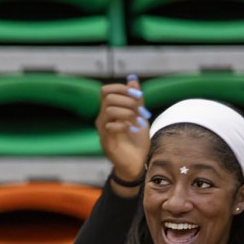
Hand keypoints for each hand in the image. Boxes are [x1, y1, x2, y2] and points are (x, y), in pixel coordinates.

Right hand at [96, 75, 150, 193]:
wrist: (136, 164)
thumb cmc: (137, 141)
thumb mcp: (140, 116)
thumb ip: (136, 99)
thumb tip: (132, 79)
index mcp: (109, 111)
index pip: (106, 91)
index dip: (121, 88)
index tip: (137, 95)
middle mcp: (102, 120)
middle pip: (108, 98)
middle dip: (128, 101)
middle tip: (140, 111)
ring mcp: (103, 131)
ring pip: (109, 110)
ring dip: (127, 113)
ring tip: (137, 122)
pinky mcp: (106, 142)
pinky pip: (111, 127)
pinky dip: (124, 125)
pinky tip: (132, 130)